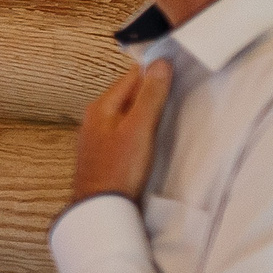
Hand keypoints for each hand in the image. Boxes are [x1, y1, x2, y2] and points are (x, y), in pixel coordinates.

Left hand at [71, 58, 171, 201]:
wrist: (100, 207)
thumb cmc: (119, 169)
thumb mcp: (139, 128)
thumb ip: (149, 96)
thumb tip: (159, 64)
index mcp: (101, 106)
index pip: (131, 76)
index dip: (154, 70)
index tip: (177, 66)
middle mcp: (95, 117)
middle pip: (128, 93)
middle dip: (150, 88)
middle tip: (177, 84)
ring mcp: (98, 135)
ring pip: (127, 111)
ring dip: (146, 107)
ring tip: (168, 105)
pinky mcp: (105, 151)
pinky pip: (125, 128)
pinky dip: (140, 125)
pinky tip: (150, 132)